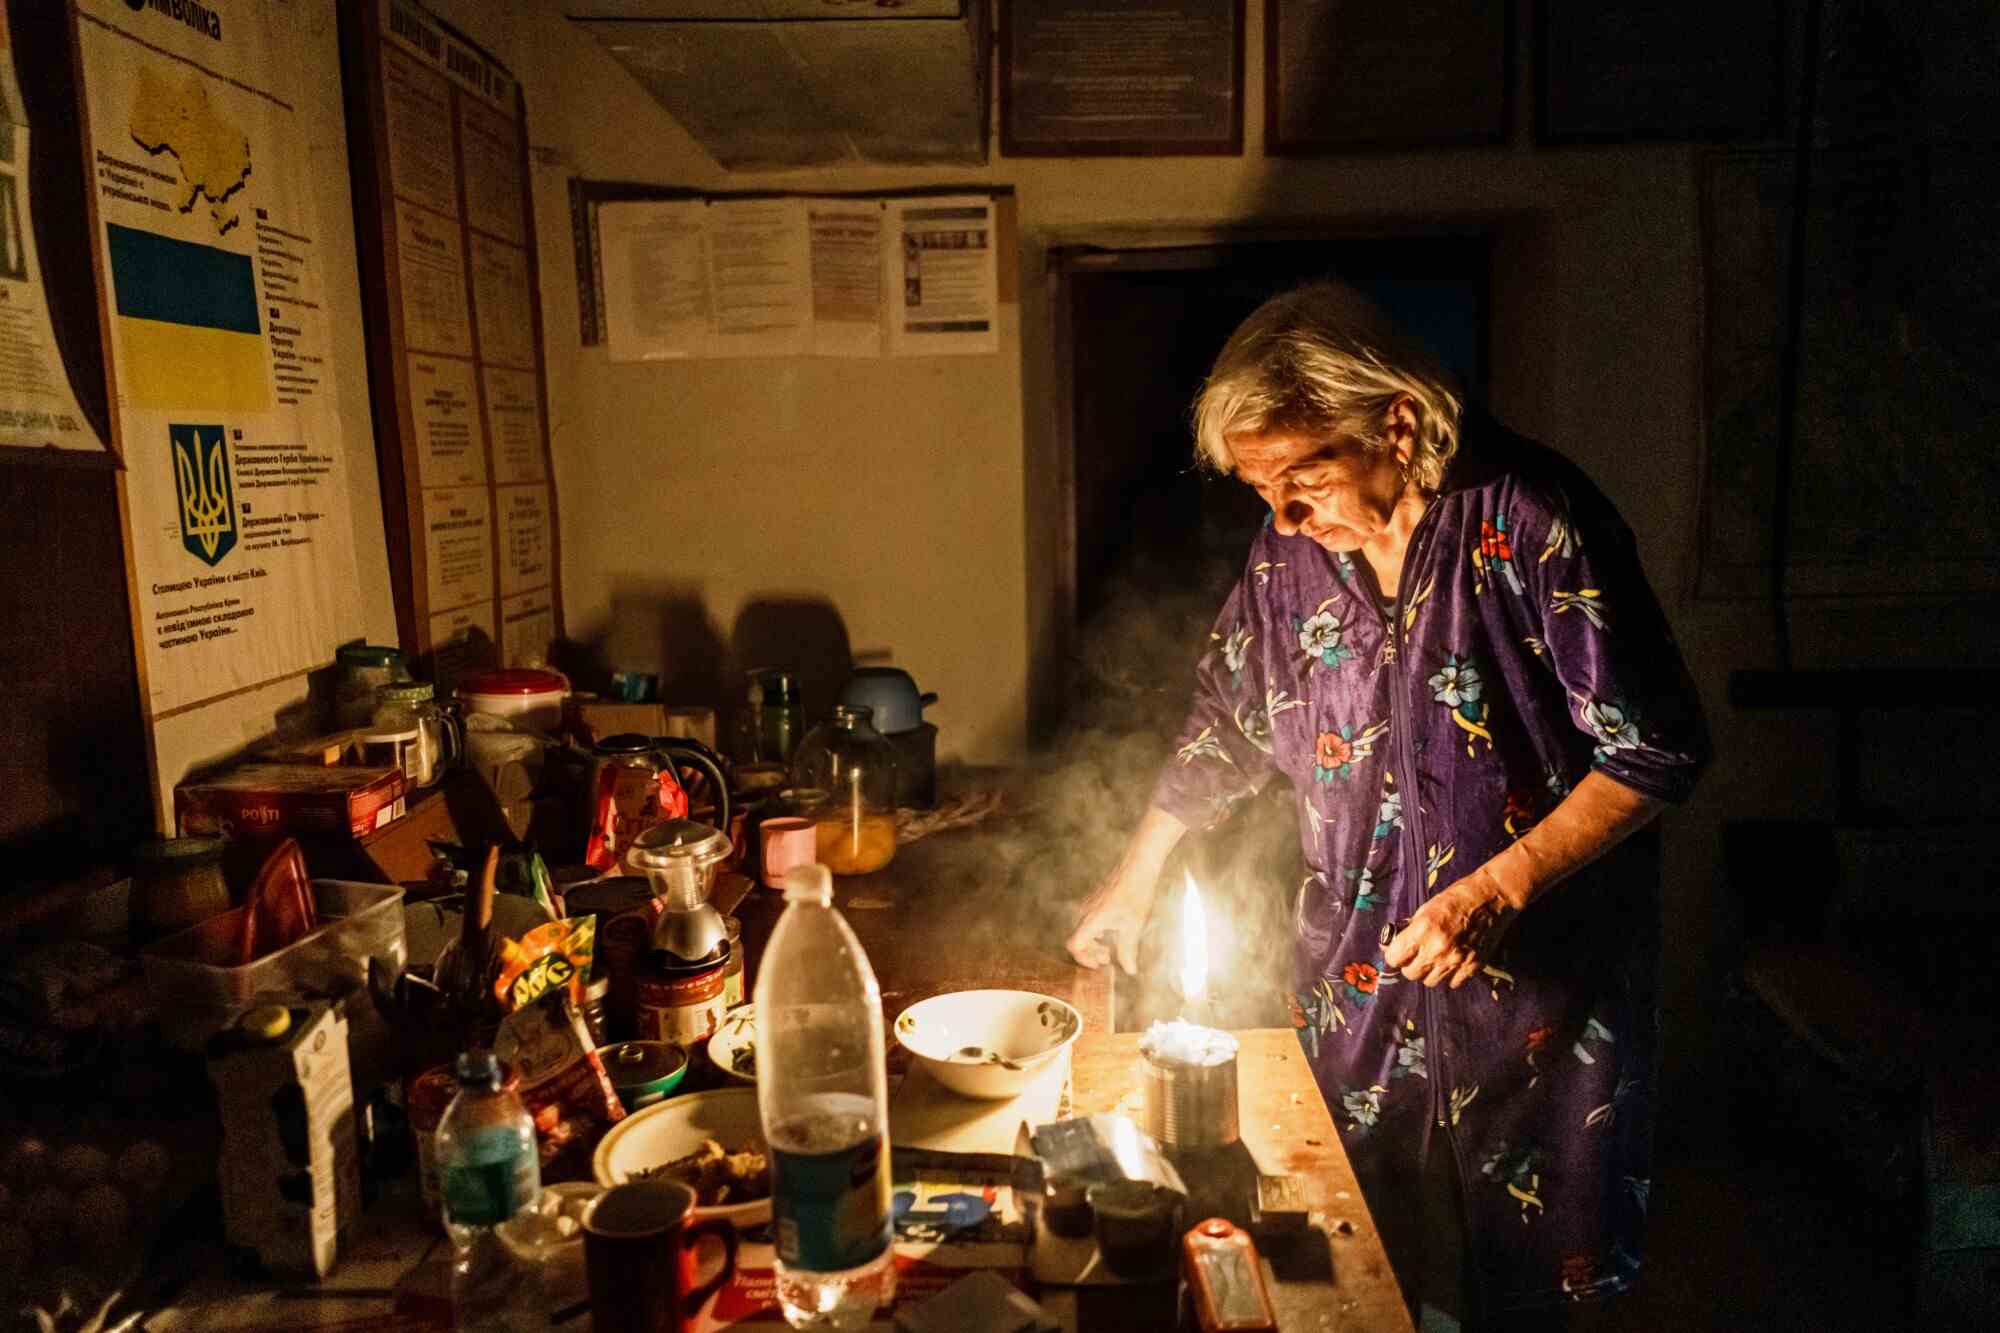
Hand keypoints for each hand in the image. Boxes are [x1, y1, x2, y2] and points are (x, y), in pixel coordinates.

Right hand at [1065, 870, 1154, 973]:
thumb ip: (1128, 951)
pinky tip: (1111, 933)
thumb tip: (1129, 970)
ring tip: (1109, 950)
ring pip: (1084, 931)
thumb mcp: (1133, 927)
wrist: (1137, 868)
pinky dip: (1096, 933)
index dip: (1083, 959)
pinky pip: (1089, 922)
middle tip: (1107, 959)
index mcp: (1092, 920)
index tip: (1098, 964)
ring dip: (1094, 943)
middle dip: (1091, 953)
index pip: (1074, 945)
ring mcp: (1089, 905)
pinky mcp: (1095, 900)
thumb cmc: (1135, 894)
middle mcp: (1085, 912)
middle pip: (1078, 940)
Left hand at [1383, 875, 1516, 988]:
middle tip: (1416, 955)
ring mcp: (1456, 960)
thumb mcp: (1426, 908)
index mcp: (1423, 930)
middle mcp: (1438, 949)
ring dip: (1429, 972)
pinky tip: (1452, 961)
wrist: (1492, 897)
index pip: (1394, 958)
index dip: (1393, 955)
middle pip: (1411, 974)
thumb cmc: (1457, 898)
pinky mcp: (1473, 967)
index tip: (1397, 952)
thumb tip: (1393, 944)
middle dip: (1410, 965)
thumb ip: (1410, 929)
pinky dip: (1450, 975)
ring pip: (1430, 982)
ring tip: (1435, 958)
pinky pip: (1453, 983)